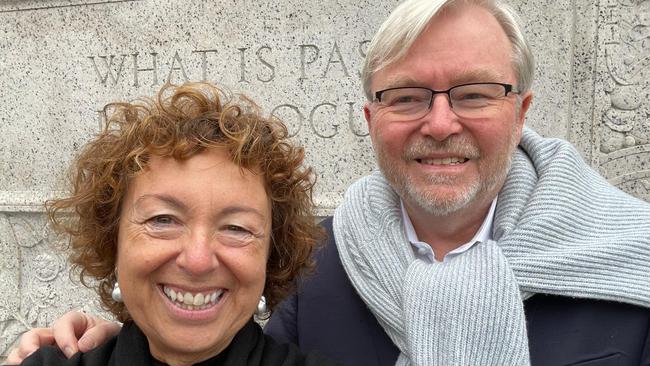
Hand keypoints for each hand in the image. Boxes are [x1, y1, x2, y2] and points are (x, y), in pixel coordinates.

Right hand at [5, 310, 120, 363]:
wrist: (108, 346)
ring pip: (26, 349)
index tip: (74, 352)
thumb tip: (82, 345)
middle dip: (31, 345)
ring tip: (27, 364)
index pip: (62, 324)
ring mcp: (48, 347)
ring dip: (23, 356)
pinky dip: (23, 363)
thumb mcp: (109, 330)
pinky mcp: (45, 359)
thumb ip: (99, 334)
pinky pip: (26, 360)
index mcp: (73, 322)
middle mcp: (56, 334)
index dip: (65, 338)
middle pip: (34, 335)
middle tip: (36, 356)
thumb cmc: (106, 337)